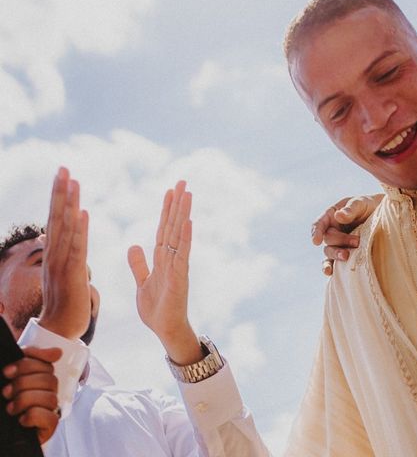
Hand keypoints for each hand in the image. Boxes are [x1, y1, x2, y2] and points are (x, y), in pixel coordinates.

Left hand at [2, 347, 61, 443]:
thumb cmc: (0, 406)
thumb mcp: (8, 381)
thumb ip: (24, 364)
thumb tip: (56, 352)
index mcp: (39, 377)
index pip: (47, 362)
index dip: (30, 363)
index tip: (8, 371)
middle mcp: (47, 392)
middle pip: (50, 379)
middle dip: (24, 383)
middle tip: (6, 392)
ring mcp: (50, 410)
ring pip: (50, 397)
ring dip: (26, 400)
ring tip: (11, 408)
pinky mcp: (49, 427)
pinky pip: (50, 417)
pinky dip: (33, 416)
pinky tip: (21, 419)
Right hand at [38, 167, 91, 339]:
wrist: (60, 331)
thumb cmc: (64, 302)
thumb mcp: (63, 273)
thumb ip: (61, 254)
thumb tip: (53, 238)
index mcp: (55, 253)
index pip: (56, 220)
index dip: (59, 197)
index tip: (62, 175)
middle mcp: (54, 255)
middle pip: (57, 218)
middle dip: (60, 192)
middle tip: (64, 167)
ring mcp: (62, 264)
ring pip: (65, 228)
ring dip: (69, 203)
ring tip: (73, 181)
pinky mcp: (73, 275)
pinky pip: (76, 248)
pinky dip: (79, 229)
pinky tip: (83, 212)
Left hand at [128, 181, 201, 364]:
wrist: (165, 331)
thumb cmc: (156, 310)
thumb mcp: (142, 283)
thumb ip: (139, 264)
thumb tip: (133, 245)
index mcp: (162, 259)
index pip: (163, 228)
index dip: (166, 210)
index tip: (170, 190)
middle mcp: (172, 258)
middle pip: (173, 226)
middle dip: (177, 204)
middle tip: (183, 181)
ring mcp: (177, 266)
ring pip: (179, 235)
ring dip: (183, 214)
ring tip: (188, 194)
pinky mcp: (179, 277)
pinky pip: (182, 254)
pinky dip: (184, 238)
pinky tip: (187, 222)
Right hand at [311, 194, 382, 275]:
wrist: (385, 217)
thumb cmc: (370, 206)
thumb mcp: (361, 203)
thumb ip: (351, 209)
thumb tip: (339, 216)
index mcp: (332, 215)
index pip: (319, 223)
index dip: (316, 232)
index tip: (316, 241)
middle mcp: (332, 230)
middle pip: (328, 239)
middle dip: (340, 241)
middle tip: (357, 241)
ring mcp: (338, 243)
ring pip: (330, 252)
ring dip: (337, 254)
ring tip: (347, 256)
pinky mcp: (344, 254)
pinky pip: (333, 263)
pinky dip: (330, 268)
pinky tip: (330, 273)